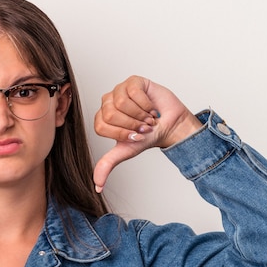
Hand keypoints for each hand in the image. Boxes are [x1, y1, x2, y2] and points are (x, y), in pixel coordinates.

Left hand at [93, 75, 202, 192]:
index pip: (101, 126)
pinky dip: (146, 103)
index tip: (135, 136)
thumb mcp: (126, 151)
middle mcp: (107, 103)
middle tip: (143, 127)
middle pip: (110, 113)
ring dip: (140, 114)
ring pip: (121, 101)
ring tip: (147, 118)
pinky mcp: (133, 81)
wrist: (170, 126)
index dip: (121, 133)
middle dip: (131, 124)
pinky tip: (150, 107)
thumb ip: (107, 165)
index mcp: (101, 119)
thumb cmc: (147, 137)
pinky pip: (133, 91)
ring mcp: (119, 90)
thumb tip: (96, 186)